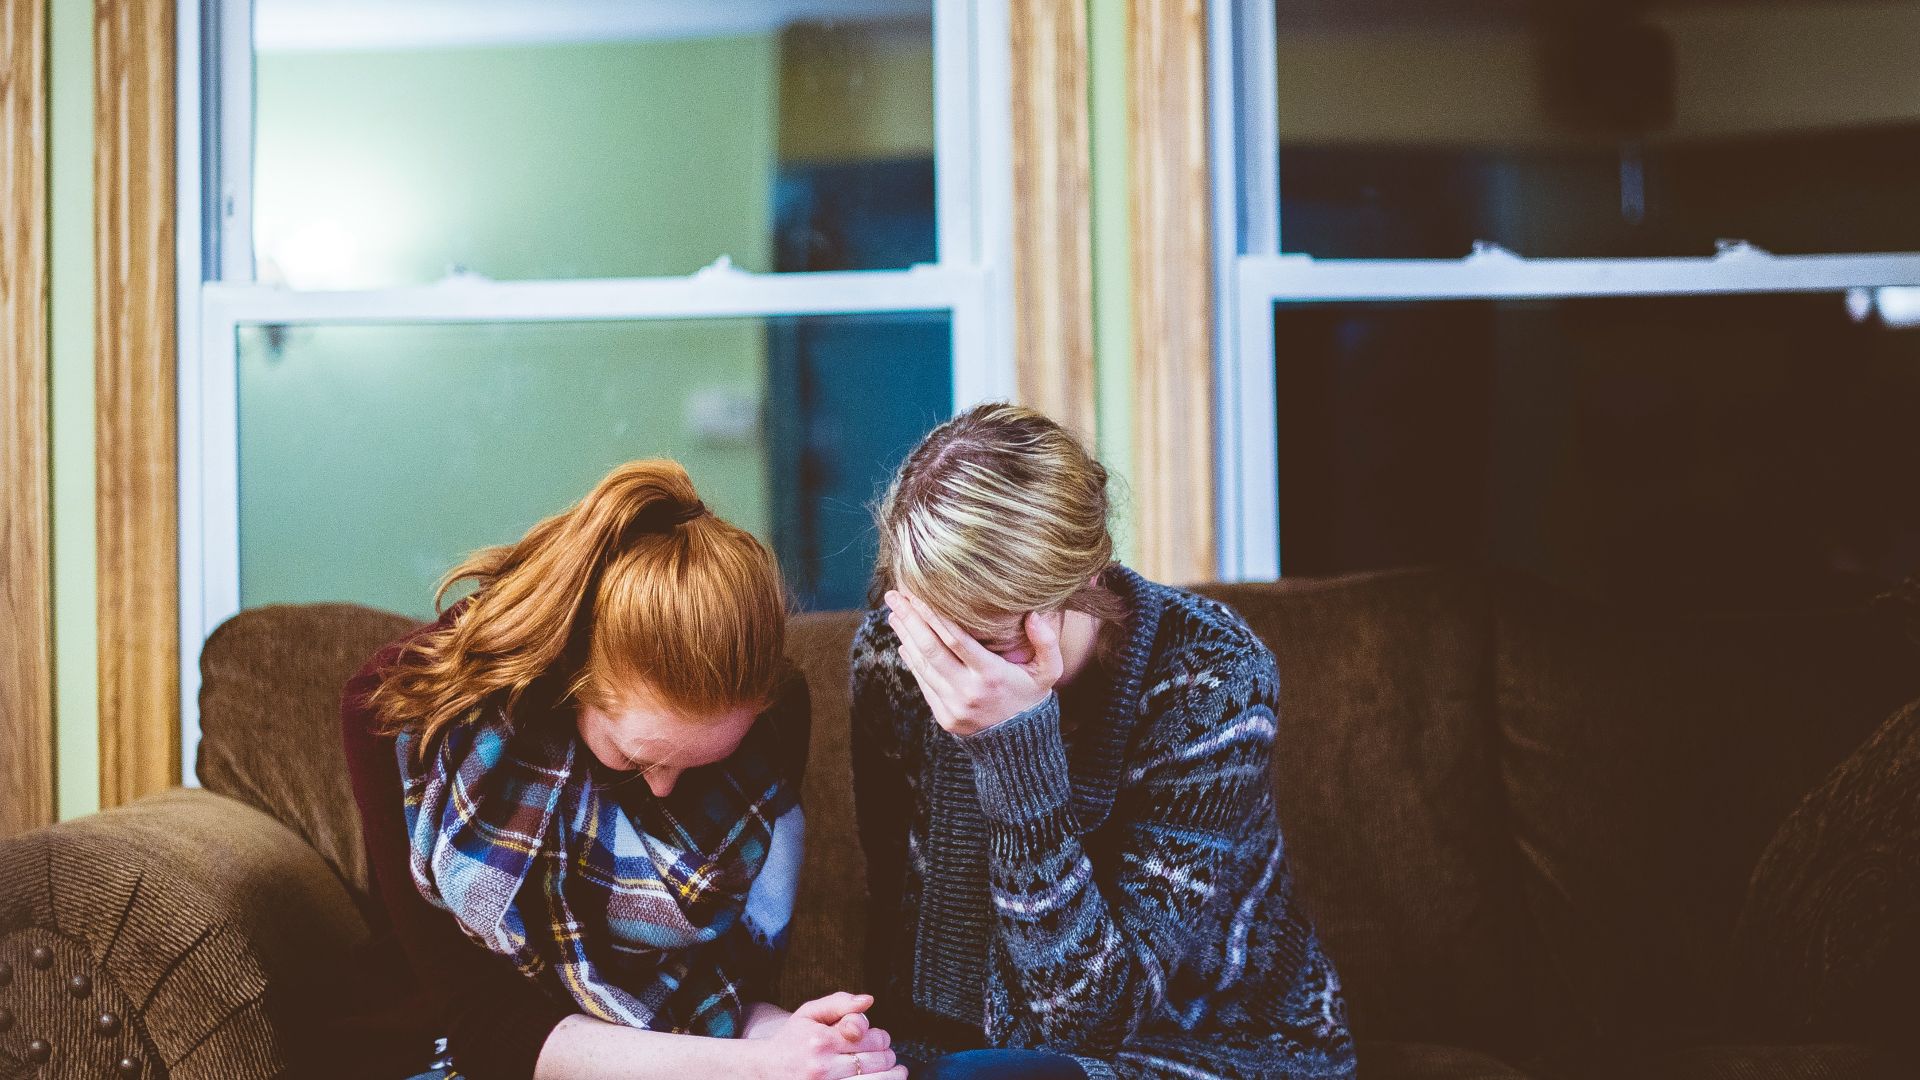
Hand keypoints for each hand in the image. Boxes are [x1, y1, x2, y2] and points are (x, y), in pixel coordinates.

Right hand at [740, 992, 903, 1079]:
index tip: (876, 1037)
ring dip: (890, 1074)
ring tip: (893, 1069)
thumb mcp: (810, 1013)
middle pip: (877, 1061)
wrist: (765, 1070)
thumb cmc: (791, 1040)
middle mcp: (823, 1067)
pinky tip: (881, 1078)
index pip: (871, 1037)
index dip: (880, 1036)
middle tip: (882, 1053)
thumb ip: (839, 1003)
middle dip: (886, 1054)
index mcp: (821, 1041)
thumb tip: (868, 1000)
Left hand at [885, 590, 1063, 736]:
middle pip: (931, 649)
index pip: (956, 639)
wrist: (1020, 745)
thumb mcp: (1049, 672)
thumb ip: (1047, 643)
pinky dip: (912, 660)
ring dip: (906, 637)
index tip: (918, 594)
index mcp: (992, 675)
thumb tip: (1034, 615)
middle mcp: (969, 691)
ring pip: (923, 665)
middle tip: (895, 596)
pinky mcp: (944, 716)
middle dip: (910, 620)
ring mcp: (953, 706)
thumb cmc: (1032, 698)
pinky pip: (924, 683)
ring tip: (895, 614)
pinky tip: (905, 641)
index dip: (934, 615)